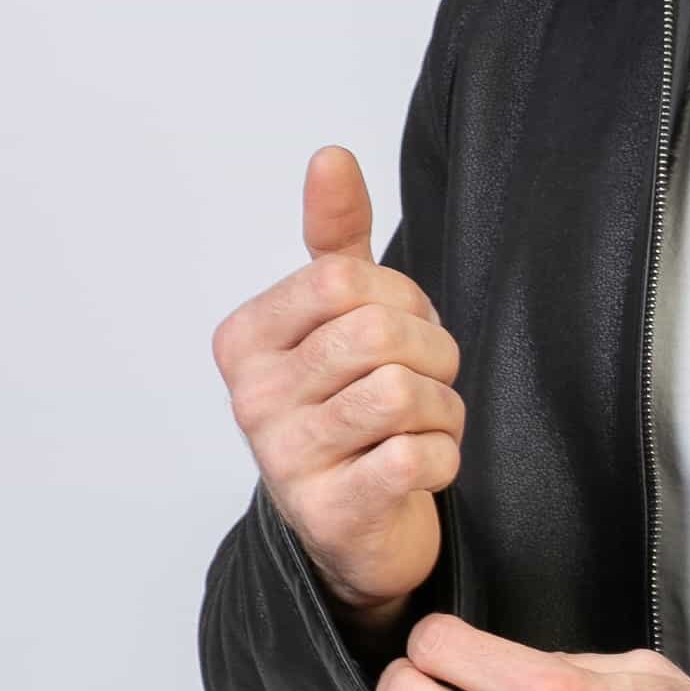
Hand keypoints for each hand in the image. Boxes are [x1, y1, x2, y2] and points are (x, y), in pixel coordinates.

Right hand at [210, 145, 464, 623]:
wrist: (354, 533)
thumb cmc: (350, 412)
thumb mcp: (337, 320)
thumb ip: (334, 238)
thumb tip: (330, 157)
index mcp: (245, 340)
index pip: (342, 279)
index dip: (401, 298)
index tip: (404, 329)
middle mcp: (252, 399)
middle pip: (375, 332)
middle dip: (431, 351)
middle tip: (431, 380)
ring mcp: (286, 460)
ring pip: (401, 393)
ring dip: (443, 408)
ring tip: (430, 424)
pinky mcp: (331, 513)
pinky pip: (416, 458)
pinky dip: (444, 458)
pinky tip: (427, 465)